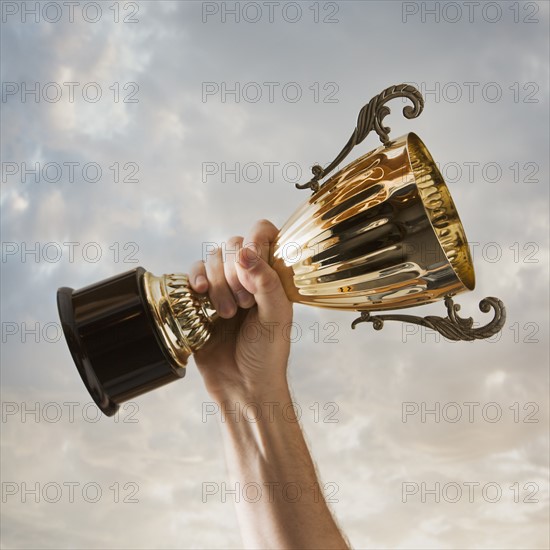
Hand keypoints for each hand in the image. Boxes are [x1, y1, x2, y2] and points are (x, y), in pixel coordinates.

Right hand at [188, 220, 292, 401]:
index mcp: (272, 275)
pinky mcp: (200, 299)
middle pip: (234, 245)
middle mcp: (248, 276)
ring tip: (226, 314)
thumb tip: (245, 250)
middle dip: (235, 272)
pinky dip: (195, 279)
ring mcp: (223, 286)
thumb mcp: (276, 316)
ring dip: (217, 283)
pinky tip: (200, 295)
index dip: (256, 240)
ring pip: (212, 258)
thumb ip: (266, 281)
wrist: (242, 386)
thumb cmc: (267, 354)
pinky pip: (193, 274)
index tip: (251, 262)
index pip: (264, 233)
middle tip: (244, 304)